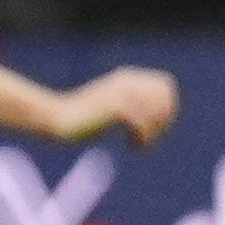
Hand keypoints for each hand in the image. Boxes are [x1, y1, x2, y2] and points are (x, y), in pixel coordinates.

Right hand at [49, 67, 180, 146]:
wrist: (57, 119)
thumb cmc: (83, 117)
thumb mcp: (110, 104)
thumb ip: (131, 102)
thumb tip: (158, 114)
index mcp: (127, 77)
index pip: (166, 85)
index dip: (168, 107)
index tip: (154, 126)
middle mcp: (127, 82)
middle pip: (166, 99)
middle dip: (163, 121)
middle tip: (146, 136)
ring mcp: (120, 94)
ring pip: (156, 113)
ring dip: (153, 133)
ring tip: (138, 144)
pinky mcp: (114, 109)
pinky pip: (142, 124)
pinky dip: (142, 139)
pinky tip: (131, 146)